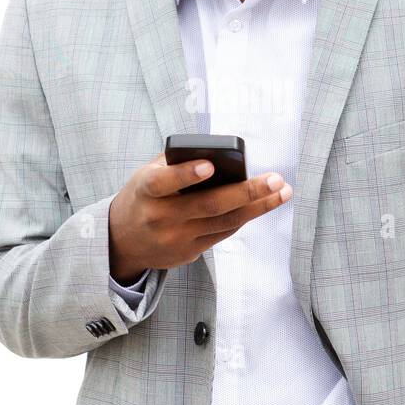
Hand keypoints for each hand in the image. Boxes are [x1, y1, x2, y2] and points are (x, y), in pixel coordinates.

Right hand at [108, 151, 292, 282]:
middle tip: (275, 179)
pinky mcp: (188, 253)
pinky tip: (263, 205)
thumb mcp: (146, 174)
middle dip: (246, 192)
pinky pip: (223, 233)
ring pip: (224, 223)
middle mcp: (161, 218)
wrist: (122, 241)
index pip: (164, 183)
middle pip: (209, 206)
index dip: (186, 175)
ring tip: (282, 192)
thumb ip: (175, 162)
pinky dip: (244, 217)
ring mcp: (176, 239)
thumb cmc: (142, 197)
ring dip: (258, 207)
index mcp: (146, 191)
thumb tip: (216, 151)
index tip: (210, 165)